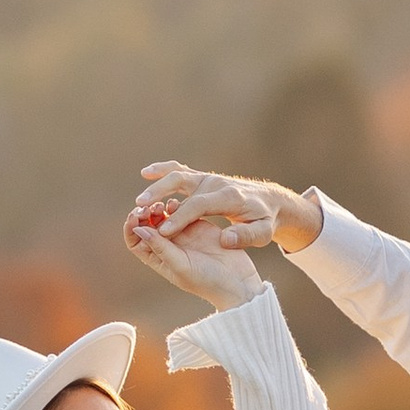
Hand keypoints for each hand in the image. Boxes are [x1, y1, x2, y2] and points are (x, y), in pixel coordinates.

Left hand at [123, 189, 262, 307]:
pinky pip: (181, 210)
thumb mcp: (181, 266)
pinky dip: (176, 204)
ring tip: (164, 205)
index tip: (135, 217)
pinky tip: (177, 202)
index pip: (135, 241)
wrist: (237, 280)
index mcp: (158, 258)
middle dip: (145, 214)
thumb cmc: (207, 281)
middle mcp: (167, 245)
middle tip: (149, 207)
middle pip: (147, 224)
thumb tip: (138, 230)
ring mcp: (182, 234)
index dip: (131, 228)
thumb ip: (161, 248)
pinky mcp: (196, 224)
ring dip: (159, 207)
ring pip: (163, 215)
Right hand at [136, 162, 323, 257]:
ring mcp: (208, 179)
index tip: (164, 232)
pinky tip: (146, 172)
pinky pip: (180, 170)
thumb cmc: (264, 219)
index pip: (199, 205)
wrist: (269, 199)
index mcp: (228, 197)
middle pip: (183, 182)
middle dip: (160, 193)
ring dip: (157, 182)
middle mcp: (215, 183)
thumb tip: (225, 239)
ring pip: (178, 174)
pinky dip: (163, 169)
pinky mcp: (203, 178)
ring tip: (140, 198)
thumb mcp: (263, 233)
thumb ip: (246, 236)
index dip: (180, 218)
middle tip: (141, 208)